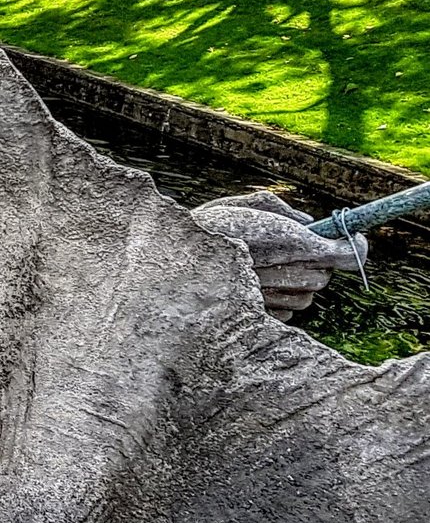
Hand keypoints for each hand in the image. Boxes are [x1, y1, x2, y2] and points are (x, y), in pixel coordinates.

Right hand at [191, 191, 366, 321]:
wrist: (168, 267)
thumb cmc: (202, 233)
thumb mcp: (237, 206)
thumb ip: (280, 209)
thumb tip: (309, 222)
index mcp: (285, 241)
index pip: (344, 253)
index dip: (353, 247)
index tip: (353, 239)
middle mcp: (284, 273)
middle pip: (324, 276)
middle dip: (315, 264)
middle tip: (292, 251)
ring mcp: (273, 299)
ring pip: (307, 297)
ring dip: (296, 284)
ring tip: (265, 270)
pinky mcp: (259, 317)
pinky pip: (286, 312)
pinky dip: (277, 300)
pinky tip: (252, 287)